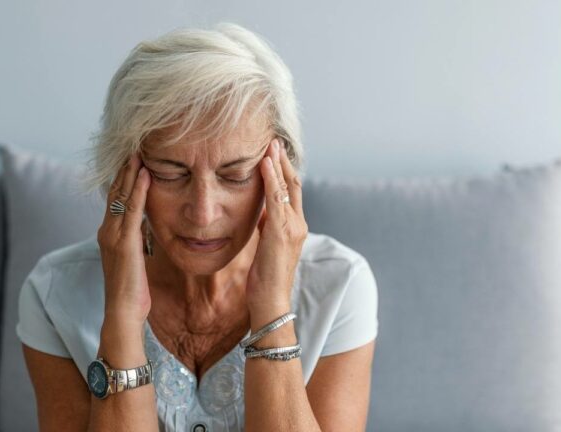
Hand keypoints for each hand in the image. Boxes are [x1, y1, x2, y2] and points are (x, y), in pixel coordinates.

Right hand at [96, 152, 152, 326]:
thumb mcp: (135, 258)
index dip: (123, 178)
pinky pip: (132, 210)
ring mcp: (112, 235)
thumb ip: (136, 239)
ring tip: (139, 151)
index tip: (132, 159)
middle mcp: (107, 231)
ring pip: (121, 196)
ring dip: (130, 172)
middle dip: (124, 169)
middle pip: (115, 192)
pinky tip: (145, 174)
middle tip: (134, 146)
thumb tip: (144, 226)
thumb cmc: (132, 290)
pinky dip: (138, 190)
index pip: (115, 199)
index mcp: (109, 234)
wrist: (123, 311)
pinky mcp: (123, 242)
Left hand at [246, 138, 307, 313]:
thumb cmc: (265, 278)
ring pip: (288, 187)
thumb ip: (268, 227)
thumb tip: (261, 212)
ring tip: (270, 145)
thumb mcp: (266, 247)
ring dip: (278, 164)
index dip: (285, 172)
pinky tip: (264, 164)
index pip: (293, 193)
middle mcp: (298, 224)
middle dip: (284, 161)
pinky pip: (277, 199)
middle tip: (274, 141)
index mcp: (295, 227)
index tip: (275, 153)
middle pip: (295, 184)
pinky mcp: (282, 232)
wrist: (271, 302)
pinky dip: (271, 179)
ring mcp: (293, 227)